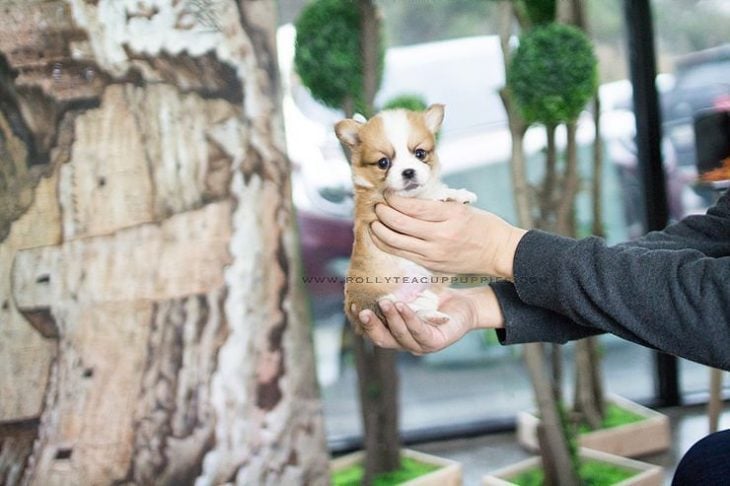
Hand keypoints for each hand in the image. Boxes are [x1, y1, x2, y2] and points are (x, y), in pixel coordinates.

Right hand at [356, 287, 503, 354]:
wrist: (465, 305)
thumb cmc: (434, 297)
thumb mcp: (410, 293)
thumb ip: (392, 289)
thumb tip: (369, 264)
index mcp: (396, 334)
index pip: (374, 332)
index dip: (362, 322)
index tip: (351, 305)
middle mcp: (405, 343)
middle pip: (382, 340)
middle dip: (371, 326)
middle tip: (360, 310)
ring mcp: (420, 346)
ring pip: (400, 335)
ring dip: (391, 318)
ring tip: (384, 301)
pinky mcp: (435, 343)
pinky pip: (419, 331)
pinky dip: (409, 319)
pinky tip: (402, 306)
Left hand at [370, 194, 526, 278]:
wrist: (499, 253)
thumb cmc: (483, 226)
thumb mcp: (461, 208)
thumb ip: (434, 205)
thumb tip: (406, 200)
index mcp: (449, 216)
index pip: (412, 208)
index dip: (394, 200)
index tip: (387, 194)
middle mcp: (440, 237)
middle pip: (400, 225)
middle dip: (382, 214)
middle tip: (377, 207)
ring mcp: (434, 254)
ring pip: (396, 243)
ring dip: (380, 231)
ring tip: (373, 223)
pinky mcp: (432, 266)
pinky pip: (404, 255)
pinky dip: (389, 245)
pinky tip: (382, 238)